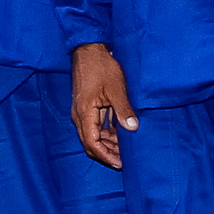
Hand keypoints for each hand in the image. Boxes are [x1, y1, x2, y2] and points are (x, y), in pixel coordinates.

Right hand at [69, 42, 135, 170]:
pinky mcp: (87, 106)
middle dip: (107, 154)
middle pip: (90, 143)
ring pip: (93, 136)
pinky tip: (120, 134)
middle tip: (125, 161)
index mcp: (84, 113)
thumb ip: (123, 110)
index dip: (106, 156)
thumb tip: (133, 129)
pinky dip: (106, 133)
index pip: (92, 143)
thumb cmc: (101, 66)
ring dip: (107, 144)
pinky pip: (95, 126)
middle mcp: (79, 115)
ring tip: (125, 150)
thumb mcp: (116, 88)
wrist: (89, 50)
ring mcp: (82, 111)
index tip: (121, 163)